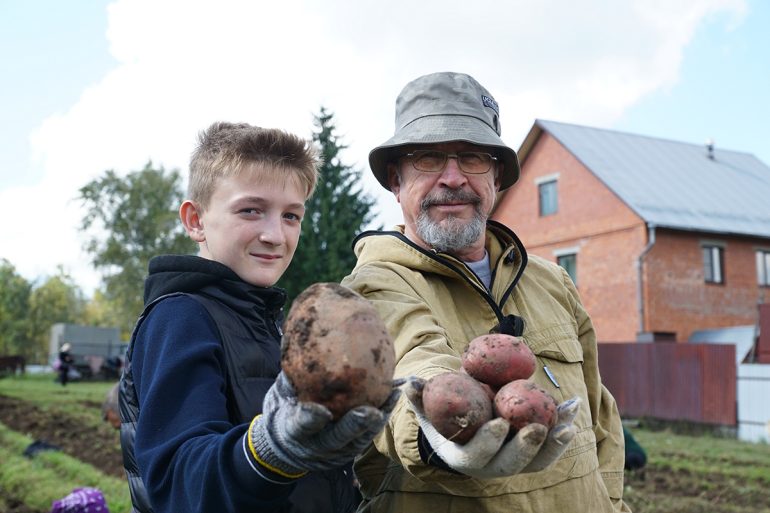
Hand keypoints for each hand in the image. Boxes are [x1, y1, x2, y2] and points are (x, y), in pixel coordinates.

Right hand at [248, 372, 399, 476]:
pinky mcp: (349, 448)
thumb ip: (291, 375)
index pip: (301, 426)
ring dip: (375, 421)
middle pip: (336, 438)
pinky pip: (368, 433)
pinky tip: (395, 394)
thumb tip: (301, 339)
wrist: (284, 444)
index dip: (311, 418)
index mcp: (291, 430)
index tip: (321, 410)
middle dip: (354, 425)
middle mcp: (314, 445)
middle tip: (368, 411)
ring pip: (357, 439)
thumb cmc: (284, 407)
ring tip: (391, 398)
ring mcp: (334, 450)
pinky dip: (383, 415)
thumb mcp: (280, 392)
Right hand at [405, 376, 579, 478]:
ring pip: (537, 461)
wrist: (464, 430)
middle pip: (511, 464)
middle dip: (526, 447)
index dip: (488, 442)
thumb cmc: (443, 416)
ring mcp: (513, 463)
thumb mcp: (428, 407)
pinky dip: (562, 428)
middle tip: (537, 427)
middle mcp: (490, 467)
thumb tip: (410, 381)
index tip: (498, 422)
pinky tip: (572, 408)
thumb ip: (420, 396)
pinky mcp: (532, 456)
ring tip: (567, 422)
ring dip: (554, 443)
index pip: (476, 455)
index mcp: (463, 457)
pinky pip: (550, 447)